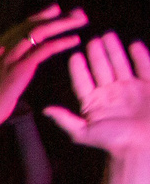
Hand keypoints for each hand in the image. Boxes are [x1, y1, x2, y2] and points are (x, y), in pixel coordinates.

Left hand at [43, 29, 149, 154]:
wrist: (140, 147)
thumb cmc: (112, 142)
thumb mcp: (83, 132)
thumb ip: (65, 120)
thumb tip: (45, 110)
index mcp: (94, 102)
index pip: (83, 81)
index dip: (78, 69)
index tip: (74, 56)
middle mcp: (111, 93)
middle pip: (102, 68)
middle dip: (97, 54)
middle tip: (93, 39)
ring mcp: (130, 89)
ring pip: (120, 64)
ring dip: (114, 51)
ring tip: (108, 36)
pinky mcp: (149, 86)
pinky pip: (144, 67)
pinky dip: (140, 56)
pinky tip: (133, 44)